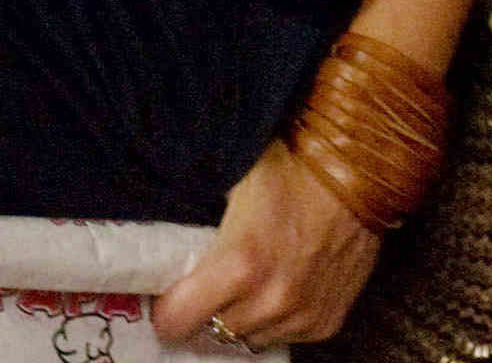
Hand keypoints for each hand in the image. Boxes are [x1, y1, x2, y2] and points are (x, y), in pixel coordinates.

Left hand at [153, 140, 381, 350]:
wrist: (353, 178)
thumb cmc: (285, 174)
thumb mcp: (227, 193)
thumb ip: (201, 235)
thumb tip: (171, 253)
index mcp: (238, 266)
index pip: (181, 318)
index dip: (166, 313)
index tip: (160, 305)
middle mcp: (271, 301)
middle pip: (215, 332)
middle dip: (201, 316)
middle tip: (195, 297)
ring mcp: (303, 316)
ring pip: (250, 339)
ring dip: (237, 321)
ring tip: (232, 296)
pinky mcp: (328, 322)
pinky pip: (285, 337)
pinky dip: (271, 323)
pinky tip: (267, 296)